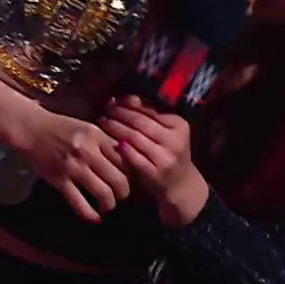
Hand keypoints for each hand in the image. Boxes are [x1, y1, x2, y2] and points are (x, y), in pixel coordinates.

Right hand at [12, 109, 130, 221]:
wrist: (31, 128)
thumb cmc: (61, 127)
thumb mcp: (87, 128)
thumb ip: (106, 142)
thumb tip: (127, 161)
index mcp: (97, 136)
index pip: (125, 160)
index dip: (131, 173)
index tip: (129, 180)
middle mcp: (87, 152)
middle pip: (118, 179)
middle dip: (124, 193)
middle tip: (121, 196)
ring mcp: (73, 167)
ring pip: (103, 193)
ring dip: (110, 204)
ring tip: (108, 205)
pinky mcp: (59, 180)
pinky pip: (79, 203)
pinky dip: (90, 214)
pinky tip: (95, 218)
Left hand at [99, 97, 206, 226]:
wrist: (181, 185)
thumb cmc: (168, 153)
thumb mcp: (166, 133)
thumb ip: (149, 116)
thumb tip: (126, 98)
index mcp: (179, 125)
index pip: (149, 110)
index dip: (128, 104)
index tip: (112, 101)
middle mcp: (175, 140)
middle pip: (140, 123)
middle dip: (119, 114)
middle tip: (104, 110)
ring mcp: (166, 157)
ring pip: (135, 137)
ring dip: (116, 128)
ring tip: (103, 122)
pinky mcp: (156, 172)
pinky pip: (134, 157)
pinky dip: (122, 149)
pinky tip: (112, 143)